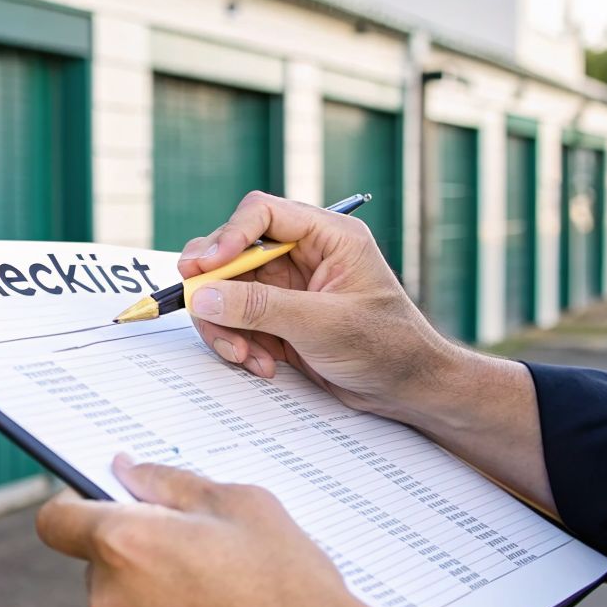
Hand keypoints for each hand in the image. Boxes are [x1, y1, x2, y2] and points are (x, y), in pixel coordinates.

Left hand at [37, 457, 582, 606]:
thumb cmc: (290, 582)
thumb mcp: (240, 504)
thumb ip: (170, 483)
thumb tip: (128, 472)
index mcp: (124, 545)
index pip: (54, 520)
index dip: (75, 506)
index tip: (102, 502)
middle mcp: (110, 600)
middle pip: (96, 561)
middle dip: (133, 549)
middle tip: (195, 546)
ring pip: (122, 602)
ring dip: (152, 591)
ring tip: (219, 590)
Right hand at [177, 192, 455, 418]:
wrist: (407, 391)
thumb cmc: (387, 348)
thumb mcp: (322, 324)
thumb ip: (260, 308)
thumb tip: (204, 296)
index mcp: (327, 237)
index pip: (263, 214)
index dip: (227, 236)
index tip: (204, 268)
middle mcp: (304, 255)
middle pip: (234, 253)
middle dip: (216, 288)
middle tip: (200, 309)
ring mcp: (288, 288)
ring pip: (227, 290)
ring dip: (225, 325)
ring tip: (243, 355)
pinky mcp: (278, 318)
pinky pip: (236, 321)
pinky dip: (238, 343)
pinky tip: (261, 363)